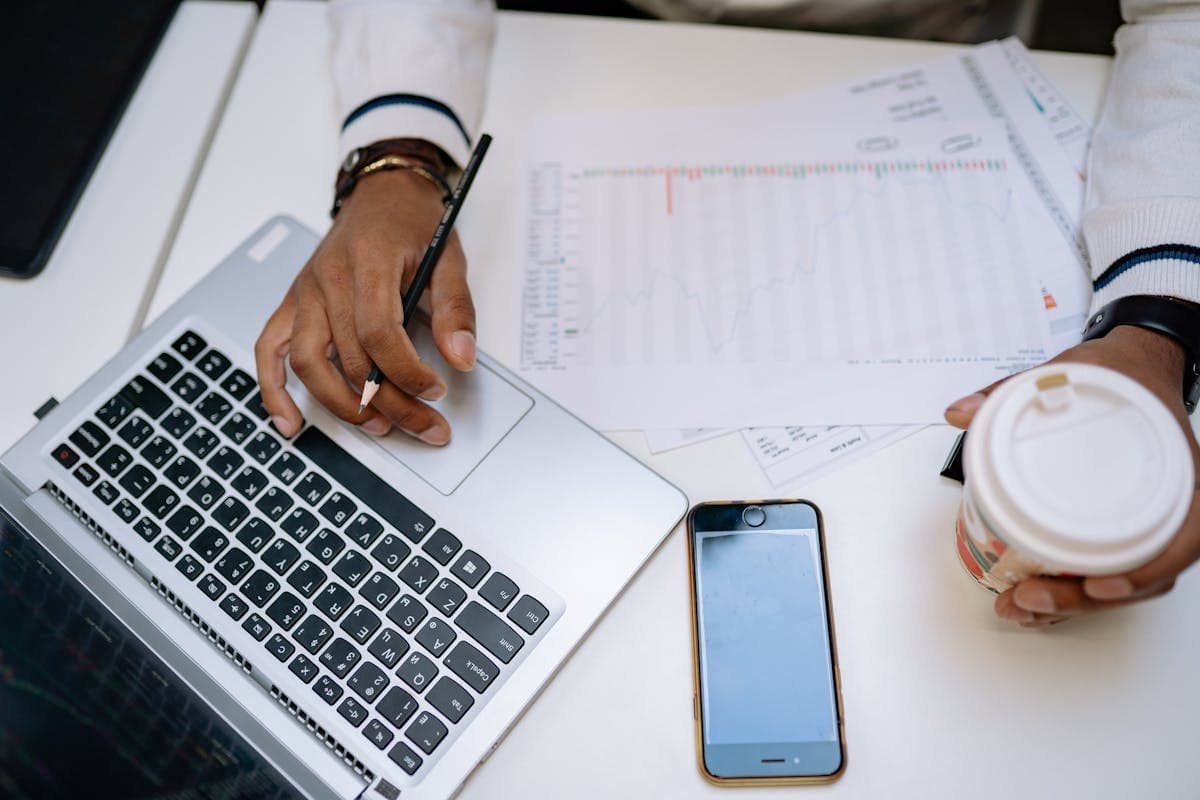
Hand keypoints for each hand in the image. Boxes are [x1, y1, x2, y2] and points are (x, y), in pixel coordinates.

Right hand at [256, 168, 476, 444]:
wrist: (382, 190)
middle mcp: (328, 278)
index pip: (378, 331)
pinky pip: (270, 349)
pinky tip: (290, 422)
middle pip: (350, 357)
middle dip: (390, 402)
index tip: (435, 391)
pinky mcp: (293, 302)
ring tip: (377, 427)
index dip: (406, 371)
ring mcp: (305, 292)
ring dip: (342, 405)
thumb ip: (455, 309)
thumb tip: (461, 358)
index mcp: (369, 261)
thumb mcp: (448, 258)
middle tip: (424, 425)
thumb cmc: (413, 221)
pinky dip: (273, 389)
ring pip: (309, 362)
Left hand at [944, 325, 1198, 626]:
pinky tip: (1038, 601)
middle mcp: (1175, 503)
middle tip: (1030, 597)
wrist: (1138, 366)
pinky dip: (1077, 591)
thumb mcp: (1067, 370)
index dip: (1146, 569)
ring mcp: (1154, 521)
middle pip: (1147, 571)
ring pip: (1129, 581)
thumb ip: (1010, 391)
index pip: (1184, 534)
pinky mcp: (1129, 529)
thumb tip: (960, 411)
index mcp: (1178, 469)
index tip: (1101, 584)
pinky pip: (1115, 571)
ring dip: (1076, 604)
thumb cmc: (1118, 375)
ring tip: (1022, 607)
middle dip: (1086, 599)